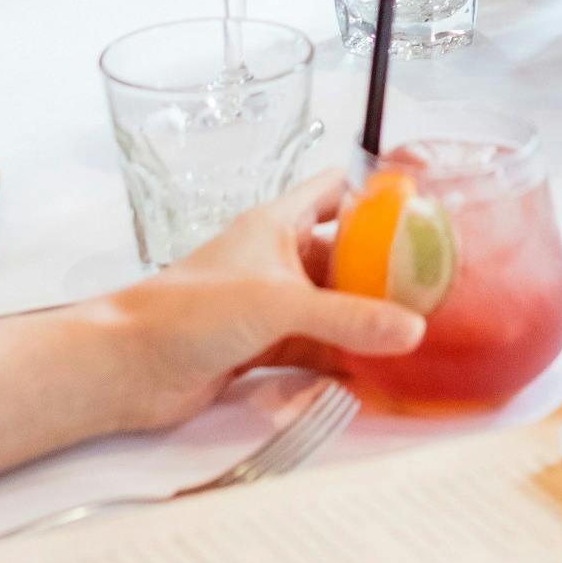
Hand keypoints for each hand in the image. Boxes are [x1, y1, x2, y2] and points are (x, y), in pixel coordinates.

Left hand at [77, 176, 423, 431]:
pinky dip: (341, 358)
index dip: (374, 195)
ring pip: (330, 305)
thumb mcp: (278, 305)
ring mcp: (268, 306)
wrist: (127, 367)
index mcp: (276, 224)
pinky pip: (314, 348)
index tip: (421, 214)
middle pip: (342, 253)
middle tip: (435, 284)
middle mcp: (275, 259)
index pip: (334, 190)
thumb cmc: (188, 311)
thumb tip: (414, 330)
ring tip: (417, 331)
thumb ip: (347, 319)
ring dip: (364, 318)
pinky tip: (375, 372)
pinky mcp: (260, 349)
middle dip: (382, 268)